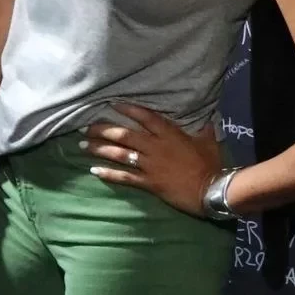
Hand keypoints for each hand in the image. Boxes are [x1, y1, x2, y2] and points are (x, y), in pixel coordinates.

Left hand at [83, 103, 224, 216]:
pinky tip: (94, 171)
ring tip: (83, 146)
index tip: (112, 104)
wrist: (209, 189)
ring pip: (119, 154)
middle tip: (86, 128)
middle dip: (103, 130)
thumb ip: (204, 129)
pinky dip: (108, 173)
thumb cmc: (210, 164)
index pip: (145, 117)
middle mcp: (155, 146)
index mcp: (169, 134)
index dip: (128, 109)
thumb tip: (208, 119)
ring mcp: (150, 165)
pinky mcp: (148, 182)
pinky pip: (124, 177)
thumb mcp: (209, 141)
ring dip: (100, 149)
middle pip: (124, 135)